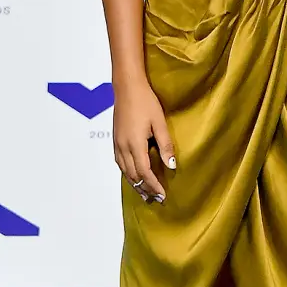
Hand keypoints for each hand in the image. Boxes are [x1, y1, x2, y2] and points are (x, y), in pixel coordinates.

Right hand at [112, 81, 175, 203]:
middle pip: (133, 175)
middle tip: (156, 199)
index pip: (144, 172)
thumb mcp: (159, 123)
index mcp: (135, 144)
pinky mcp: (115, 139)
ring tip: (145, 193)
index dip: (153, 185)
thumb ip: (165, 145)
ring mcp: (117, 143)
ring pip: (124, 171)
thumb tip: (171, 166)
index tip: (162, 195)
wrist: (127, 87)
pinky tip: (133, 175)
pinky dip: (127, 173)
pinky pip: (120, 163)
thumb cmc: (146, 101)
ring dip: (135, 183)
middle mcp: (123, 147)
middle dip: (144, 188)